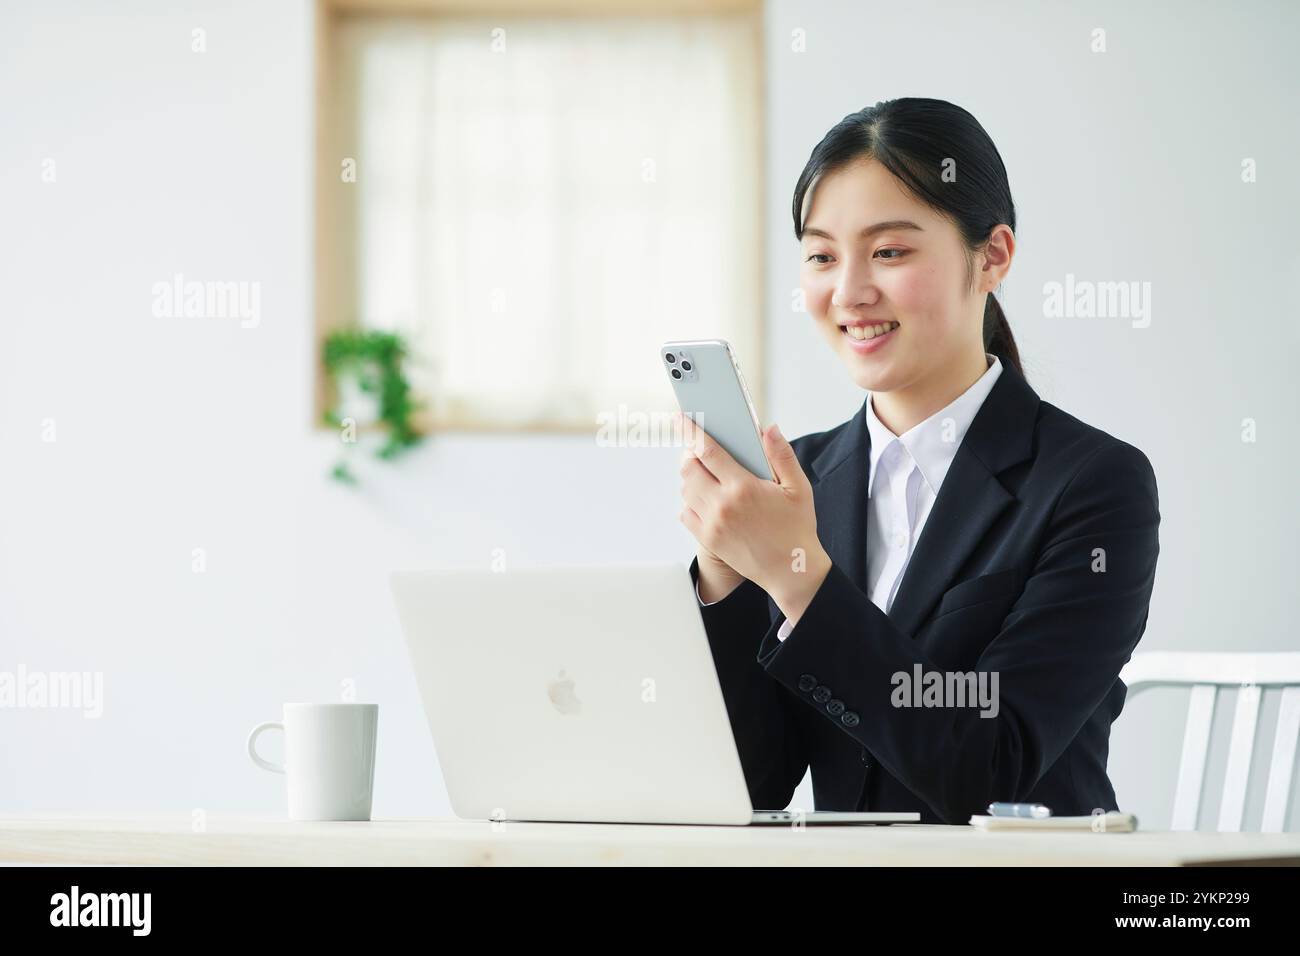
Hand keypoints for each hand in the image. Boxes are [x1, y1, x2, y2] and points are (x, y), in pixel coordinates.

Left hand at [676, 412, 831, 625]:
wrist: (791, 570)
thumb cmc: (797, 527)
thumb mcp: (798, 487)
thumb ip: (781, 455)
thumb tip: (768, 429)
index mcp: (743, 487)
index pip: (708, 450)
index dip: (691, 431)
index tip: (681, 418)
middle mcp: (722, 505)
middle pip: (688, 468)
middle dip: (690, 453)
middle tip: (700, 448)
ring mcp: (712, 524)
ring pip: (685, 490)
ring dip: (691, 476)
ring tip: (706, 472)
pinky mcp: (708, 539)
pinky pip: (685, 513)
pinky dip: (690, 501)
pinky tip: (706, 498)